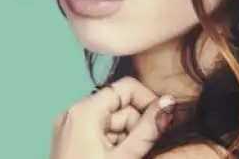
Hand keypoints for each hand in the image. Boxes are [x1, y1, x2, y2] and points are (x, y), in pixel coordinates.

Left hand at [50, 77, 175, 158]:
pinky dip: (114, 144)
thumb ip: (149, 128)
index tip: (162, 119)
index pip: (125, 88)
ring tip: (125, 158)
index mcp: (83, 112)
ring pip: (112, 122)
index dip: (148, 100)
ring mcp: (70, 128)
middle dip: (136, 126)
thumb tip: (169, 103)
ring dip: (127, 138)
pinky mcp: (70, 141)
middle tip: (140, 150)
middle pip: (120, 106)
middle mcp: (73, 114)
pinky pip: (101, 132)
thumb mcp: (125, 157)